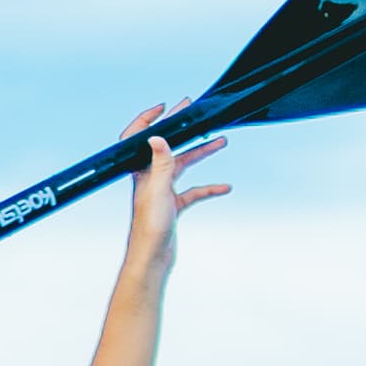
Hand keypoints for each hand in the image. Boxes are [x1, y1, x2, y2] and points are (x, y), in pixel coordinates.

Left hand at [121, 111, 226, 277]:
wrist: (152, 258)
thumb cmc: (149, 227)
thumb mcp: (158, 190)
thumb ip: (162, 163)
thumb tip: (158, 136)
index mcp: (142, 171)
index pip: (141, 137)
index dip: (150, 120)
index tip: (166, 108)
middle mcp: (151, 178)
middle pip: (169, 148)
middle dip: (183, 131)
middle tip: (196, 114)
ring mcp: (163, 191)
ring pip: (184, 166)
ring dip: (201, 154)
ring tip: (220, 141)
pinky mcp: (174, 206)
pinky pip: (194, 192)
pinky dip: (208, 188)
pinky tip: (224, 187)